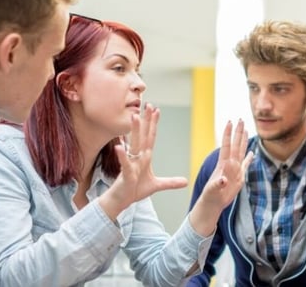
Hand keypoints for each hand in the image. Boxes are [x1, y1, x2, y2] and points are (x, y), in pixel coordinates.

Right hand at [101, 104, 187, 218]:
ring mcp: (131, 164)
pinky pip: (125, 164)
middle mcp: (137, 157)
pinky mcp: (126, 175)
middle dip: (146, 121)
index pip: (150, 137)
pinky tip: (120, 146)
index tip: (157, 110)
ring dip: (135, 131)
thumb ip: (170, 182)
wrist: (120, 201)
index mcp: (144, 157)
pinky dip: (122, 156)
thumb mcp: (156, 185)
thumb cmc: (134, 190)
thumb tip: (185, 181)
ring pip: (134, 145)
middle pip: (143, 136)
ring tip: (135, 117)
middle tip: (148, 105)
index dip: (153, 124)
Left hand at [189, 119, 253, 235]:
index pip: (226, 146)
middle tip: (241, 119)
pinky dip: (249, 158)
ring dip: (243, 141)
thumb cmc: (210, 196)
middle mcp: (229, 165)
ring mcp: (234, 170)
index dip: (228, 134)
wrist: (213, 203)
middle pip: (236, 145)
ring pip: (241, 152)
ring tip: (247, 130)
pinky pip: (245, 165)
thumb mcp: (212, 191)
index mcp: (223, 165)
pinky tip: (252, 152)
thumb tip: (223, 180)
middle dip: (238, 132)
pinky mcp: (239, 177)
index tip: (230, 122)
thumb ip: (218, 184)